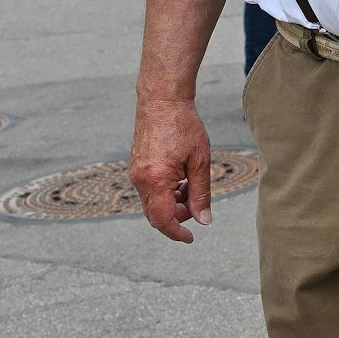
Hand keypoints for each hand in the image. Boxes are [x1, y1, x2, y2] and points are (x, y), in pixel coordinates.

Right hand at [130, 97, 212, 242]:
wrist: (162, 100)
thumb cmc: (184, 126)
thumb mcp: (200, 161)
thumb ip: (201, 193)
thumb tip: (203, 220)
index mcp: (156, 180)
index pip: (162, 220)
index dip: (176, 233)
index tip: (191, 237)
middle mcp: (140, 179)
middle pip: (155, 214)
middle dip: (176, 218)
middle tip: (197, 207)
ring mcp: (135, 172)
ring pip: (152, 202)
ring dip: (172, 204)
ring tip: (192, 188)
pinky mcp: (136, 165)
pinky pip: (148, 189)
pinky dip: (165, 192)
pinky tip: (181, 179)